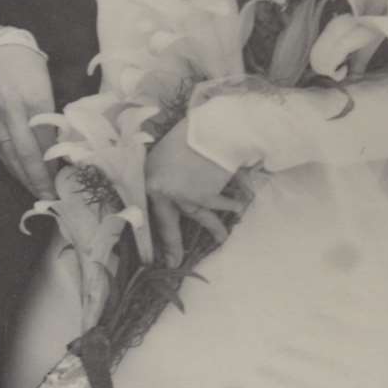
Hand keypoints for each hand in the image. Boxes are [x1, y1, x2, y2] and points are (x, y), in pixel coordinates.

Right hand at [0, 44, 56, 196]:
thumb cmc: (25, 61)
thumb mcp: (44, 83)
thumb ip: (49, 114)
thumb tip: (56, 146)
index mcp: (33, 99)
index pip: (44, 142)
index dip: (52, 166)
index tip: (61, 182)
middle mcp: (10, 110)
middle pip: (25, 154)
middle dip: (37, 179)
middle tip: (49, 197)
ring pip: (8, 154)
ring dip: (22, 176)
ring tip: (34, 191)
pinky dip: (8, 162)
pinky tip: (17, 172)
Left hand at [145, 119, 245, 264]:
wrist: (214, 125)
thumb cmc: (193, 132)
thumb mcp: (168, 150)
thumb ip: (167, 169)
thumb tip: (168, 190)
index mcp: (149, 174)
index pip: (148, 206)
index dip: (152, 226)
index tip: (152, 245)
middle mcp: (159, 187)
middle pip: (166, 222)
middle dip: (171, 243)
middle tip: (173, 262)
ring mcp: (180, 194)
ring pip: (197, 216)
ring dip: (213, 228)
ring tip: (222, 239)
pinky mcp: (201, 197)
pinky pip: (217, 205)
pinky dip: (230, 204)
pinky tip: (239, 208)